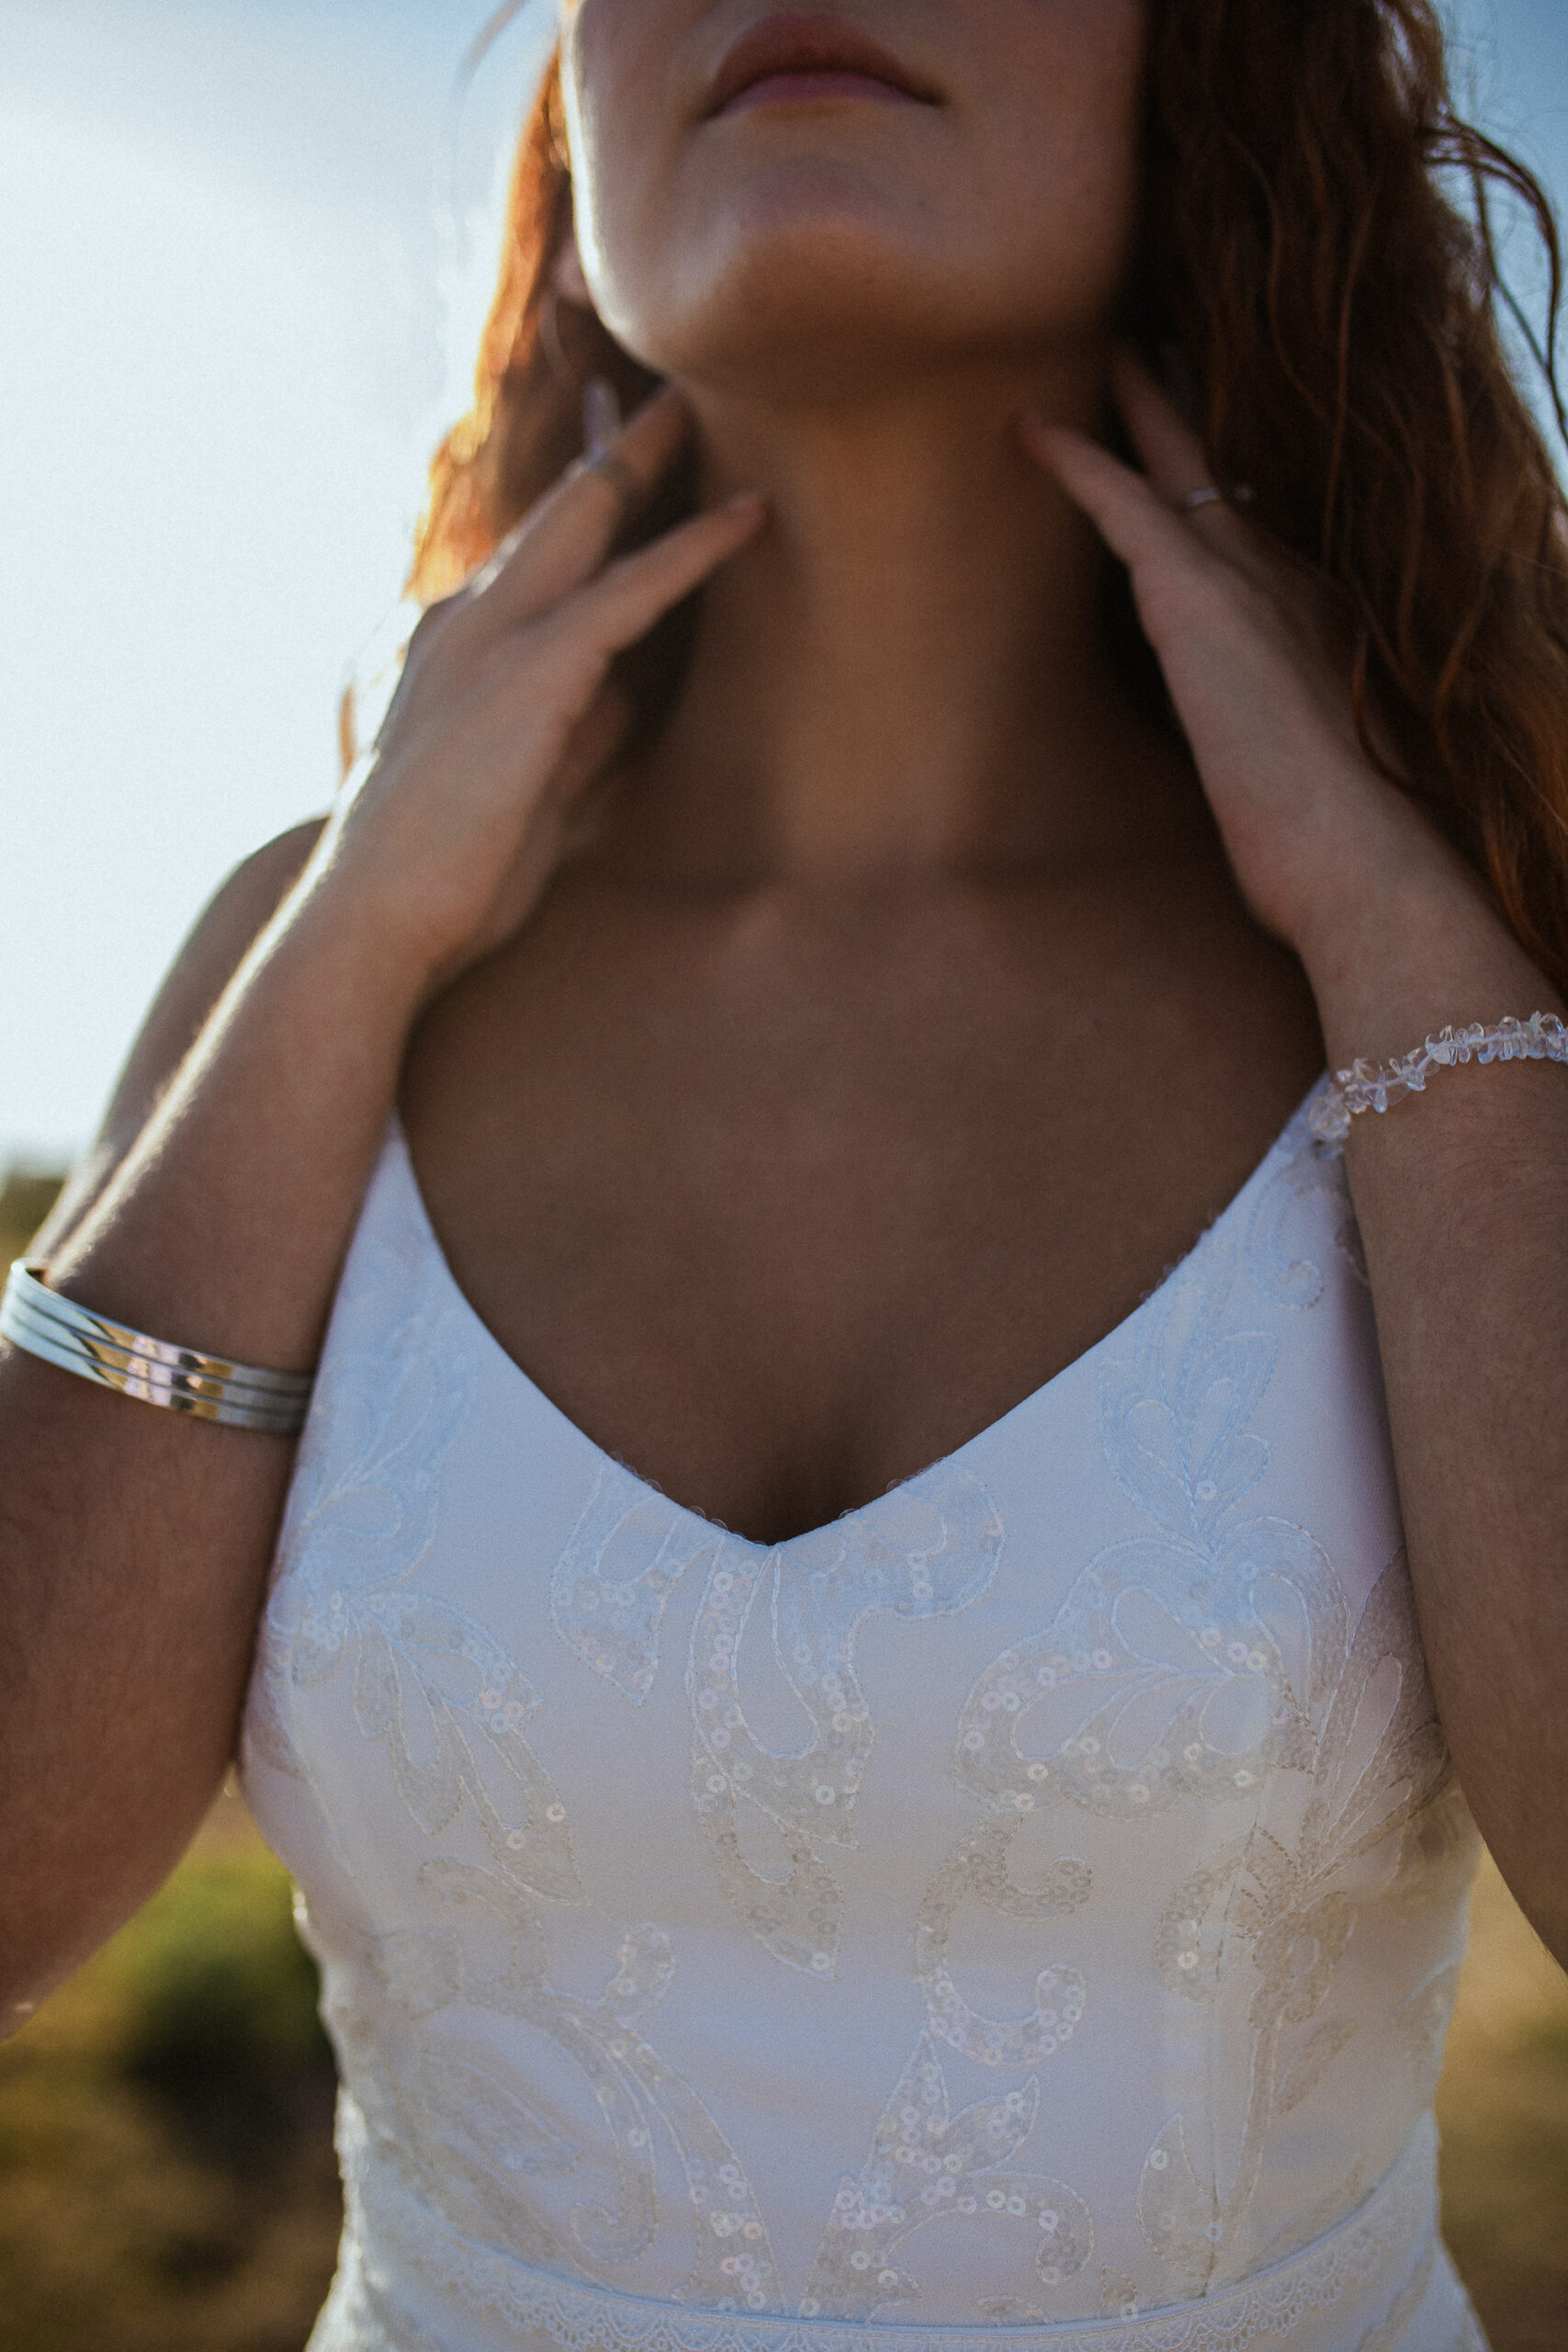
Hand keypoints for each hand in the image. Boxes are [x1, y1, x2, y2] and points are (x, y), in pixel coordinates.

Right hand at [302, 386, 764, 995]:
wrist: (377, 920)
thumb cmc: (448, 880)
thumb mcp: (527, 790)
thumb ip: (574, 734)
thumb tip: (627, 697)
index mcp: (459, 648)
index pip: (535, 556)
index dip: (586, 502)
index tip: (627, 458)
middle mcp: (467, 620)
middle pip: (561, 510)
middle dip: (619, 447)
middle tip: (675, 391)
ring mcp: (493, 638)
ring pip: (590, 520)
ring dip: (656, 460)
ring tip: (719, 405)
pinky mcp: (532, 673)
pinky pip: (629, 591)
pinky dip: (692, 548)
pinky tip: (750, 515)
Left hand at [1022, 353, 1473, 965]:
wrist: (1362, 862)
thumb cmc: (1340, 851)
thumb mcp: (1310, 782)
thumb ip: (1283, 755)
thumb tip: (1270, 796)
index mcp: (1323, 619)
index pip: (1266, 527)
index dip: (1232, 483)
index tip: (1212, 449)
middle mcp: (1292, 582)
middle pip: (1233, 471)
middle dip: (1196, 408)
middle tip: (1159, 343)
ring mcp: (1248, 584)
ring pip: (1180, 463)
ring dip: (1139, 403)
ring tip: (1105, 346)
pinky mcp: (1198, 602)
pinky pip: (1123, 503)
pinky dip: (1076, 461)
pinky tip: (1029, 428)